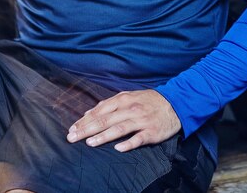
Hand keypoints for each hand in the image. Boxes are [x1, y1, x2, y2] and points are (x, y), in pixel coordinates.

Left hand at [66, 89, 180, 151]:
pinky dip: (128, 143)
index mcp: (122, 100)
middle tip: (72, 137)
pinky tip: (118, 148)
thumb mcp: (128, 97)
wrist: (174, 103)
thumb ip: (108, 105)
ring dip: (103, 136)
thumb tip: (89, 114)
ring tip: (89, 143)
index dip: (84, 120)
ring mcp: (140, 120)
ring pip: (119, 128)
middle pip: (105, 120)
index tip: (72, 129)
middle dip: (86, 129)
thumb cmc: (147, 101)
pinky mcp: (151, 132)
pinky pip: (138, 138)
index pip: (99, 111)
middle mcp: (130, 109)